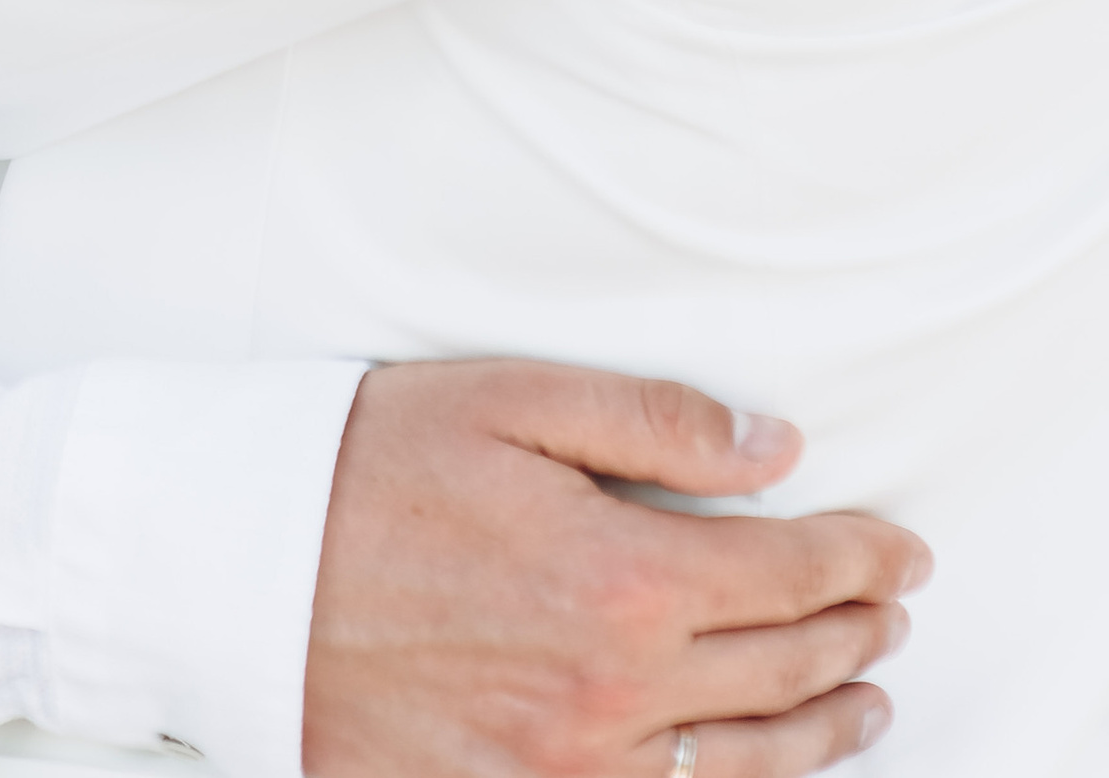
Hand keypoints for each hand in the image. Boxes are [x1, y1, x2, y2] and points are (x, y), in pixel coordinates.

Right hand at [304, 361, 927, 777]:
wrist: (239, 570)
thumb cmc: (365, 466)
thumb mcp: (509, 401)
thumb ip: (653, 423)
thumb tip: (773, 449)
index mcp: (623, 578)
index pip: (791, 575)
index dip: (862, 559)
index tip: (903, 548)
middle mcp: (615, 691)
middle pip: (782, 670)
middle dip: (855, 633)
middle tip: (893, 607)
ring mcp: (569, 764)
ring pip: (742, 763)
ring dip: (821, 728)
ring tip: (863, 698)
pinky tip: (752, 768)